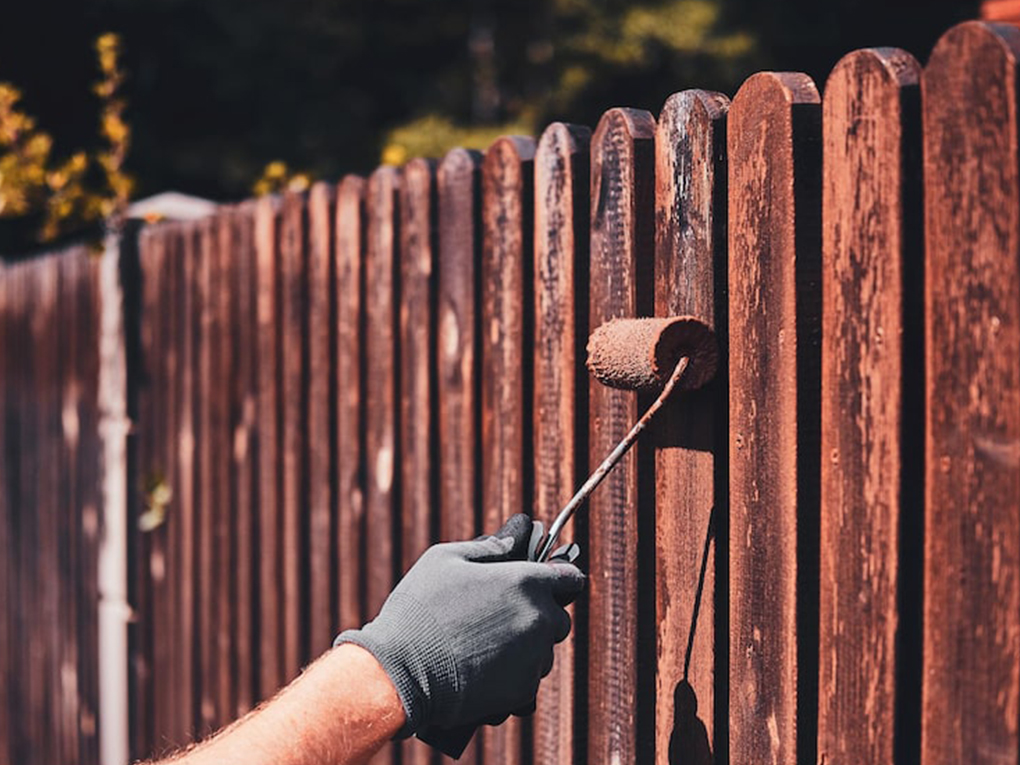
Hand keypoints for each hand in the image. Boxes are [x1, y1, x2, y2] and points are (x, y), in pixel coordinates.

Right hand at [334, 514, 584, 736]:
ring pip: (544, 651)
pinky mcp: (522, 692)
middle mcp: (538, 619)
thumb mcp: (445, 559)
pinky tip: (480, 670)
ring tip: (483, 646)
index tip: (543, 581)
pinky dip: (512, 676)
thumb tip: (522, 527)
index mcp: (525, 581)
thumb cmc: (419, 609)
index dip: (558, 577)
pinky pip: (529, 680)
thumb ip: (491, 545)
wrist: (400, 674)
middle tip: (498, 616)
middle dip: (538, 615)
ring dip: (526, 647)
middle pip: (558, 617)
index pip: (570, 577)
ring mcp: (533, 658)